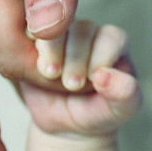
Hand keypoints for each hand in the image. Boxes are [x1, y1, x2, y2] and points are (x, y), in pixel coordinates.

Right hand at [20, 22, 140, 137]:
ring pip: (53, 27)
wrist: (64, 123)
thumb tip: (107, 77)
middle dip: (76, 57)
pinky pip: (26, 31)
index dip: (101, 57)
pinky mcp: (31, 40)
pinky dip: (27, 49)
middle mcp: (87, 32)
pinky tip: (32, 69)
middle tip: (72, 85)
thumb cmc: (97, 112)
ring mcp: (57, 33)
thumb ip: (125, 95)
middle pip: (81, 28)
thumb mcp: (119, 110)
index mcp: (114, 42)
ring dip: (51, 51)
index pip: (111, 37)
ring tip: (51, 74)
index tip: (93, 81)